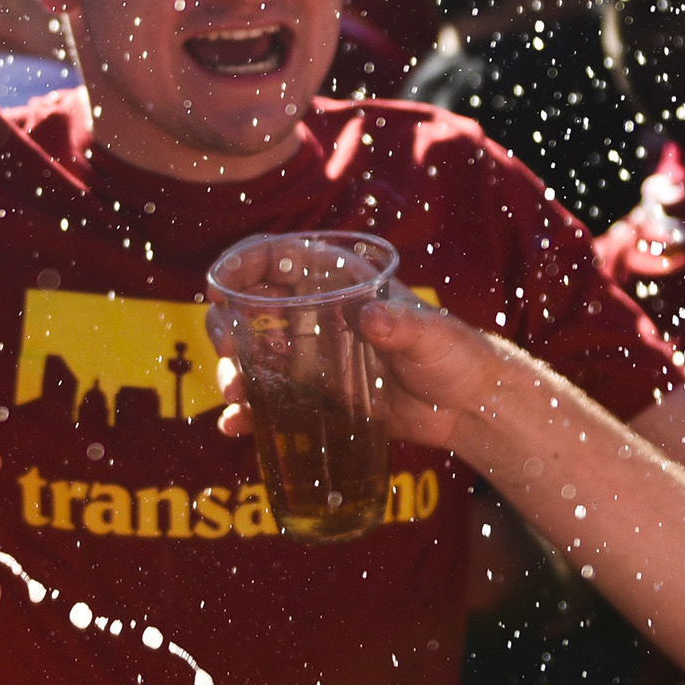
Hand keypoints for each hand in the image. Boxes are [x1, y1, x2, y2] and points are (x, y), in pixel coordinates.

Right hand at [209, 291, 513, 457]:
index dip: (240, 264)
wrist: (468, 407)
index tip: (217, 285)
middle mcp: (316, 313)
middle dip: (227, 326)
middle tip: (229, 353)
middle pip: (250, 307)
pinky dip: (249, 414)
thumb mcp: (429, 334)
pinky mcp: (316, 395)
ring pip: (254, 355)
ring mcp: (313, 355)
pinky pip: (271, 399)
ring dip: (233, 372)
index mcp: (338, 280)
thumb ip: (401, 323)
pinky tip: (235, 427)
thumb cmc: (453, 354)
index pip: (276, 257)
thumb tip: (371, 317)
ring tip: (234, 396)